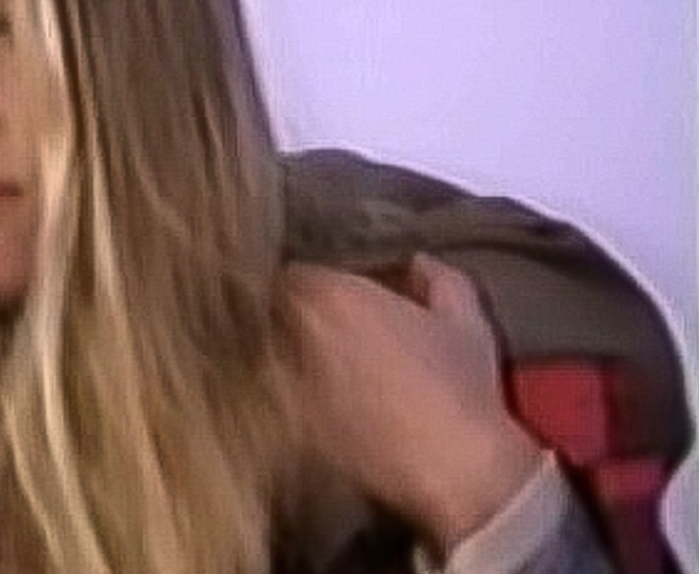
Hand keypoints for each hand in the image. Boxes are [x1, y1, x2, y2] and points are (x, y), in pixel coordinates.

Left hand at [281, 254, 541, 553]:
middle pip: (274, 311)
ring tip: (319, 359)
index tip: (332, 289)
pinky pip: (278, 395)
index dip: (313, 280)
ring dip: (287, 350)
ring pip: (270, 353)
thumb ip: (435, 277)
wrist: (455, 471)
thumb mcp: (465, 320)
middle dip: (293, 312)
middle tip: (325, 323)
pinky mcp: (288, 425)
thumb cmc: (462, 387)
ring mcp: (284, 383)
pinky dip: (292, 391)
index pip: (294, 272)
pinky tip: (322, 398)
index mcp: (328, 296)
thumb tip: (415, 264)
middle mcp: (293, 334)